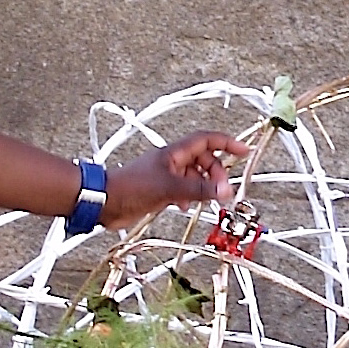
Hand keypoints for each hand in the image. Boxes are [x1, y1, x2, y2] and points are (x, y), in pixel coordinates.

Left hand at [104, 130, 249, 223]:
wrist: (105, 201)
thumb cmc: (130, 187)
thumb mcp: (169, 188)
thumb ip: (198, 190)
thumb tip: (225, 191)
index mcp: (174, 153)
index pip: (206, 140)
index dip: (226, 143)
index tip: (244, 151)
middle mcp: (172, 162)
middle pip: (204, 161)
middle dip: (216, 174)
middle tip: (222, 191)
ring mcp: (166, 176)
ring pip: (194, 177)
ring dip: (204, 187)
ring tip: (207, 200)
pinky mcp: (160, 191)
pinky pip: (183, 190)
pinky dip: (190, 197)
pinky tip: (184, 207)